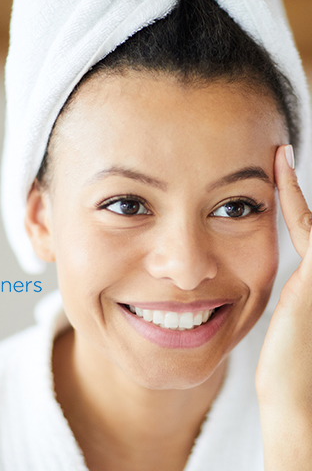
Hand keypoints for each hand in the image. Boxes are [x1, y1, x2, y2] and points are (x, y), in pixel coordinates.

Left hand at [256, 144, 311, 469]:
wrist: (297, 400)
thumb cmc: (285, 371)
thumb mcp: (280, 320)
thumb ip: (278, 293)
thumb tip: (246, 282)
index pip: (308, 230)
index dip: (294, 200)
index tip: (276, 173)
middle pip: (311, 220)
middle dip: (295, 189)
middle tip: (280, 151)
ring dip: (293, 185)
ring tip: (280, 152)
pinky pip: (303, 223)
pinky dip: (292, 194)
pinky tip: (279, 167)